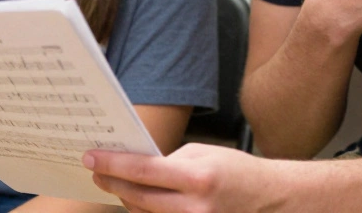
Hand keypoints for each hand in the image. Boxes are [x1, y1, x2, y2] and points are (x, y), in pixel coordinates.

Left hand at [85, 144, 274, 212]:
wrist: (271, 199)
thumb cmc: (237, 172)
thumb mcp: (204, 155)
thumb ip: (169, 162)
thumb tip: (135, 166)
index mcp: (199, 179)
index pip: (143, 171)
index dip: (113, 164)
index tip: (90, 158)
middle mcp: (195, 209)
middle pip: (138, 197)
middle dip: (112, 182)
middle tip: (95, 169)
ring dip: (127, 198)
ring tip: (115, 182)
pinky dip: (145, 211)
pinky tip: (137, 199)